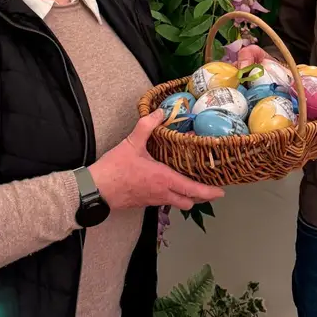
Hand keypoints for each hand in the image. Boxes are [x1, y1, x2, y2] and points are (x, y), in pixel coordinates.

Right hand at [88, 109, 224, 209]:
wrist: (95, 190)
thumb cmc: (115, 169)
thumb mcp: (131, 143)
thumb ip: (147, 126)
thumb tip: (160, 112)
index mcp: (164, 179)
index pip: (192, 190)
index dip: (209, 192)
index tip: (221, 192)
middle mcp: (162, 193)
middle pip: (189, 202)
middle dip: (200, 197)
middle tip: (208, 188)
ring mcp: (152, 200)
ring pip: (176, 204)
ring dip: (186, 198)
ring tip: (190, 185)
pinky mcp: (143, 203)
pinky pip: (163, 202)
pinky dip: (171, 196)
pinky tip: (167, 185)